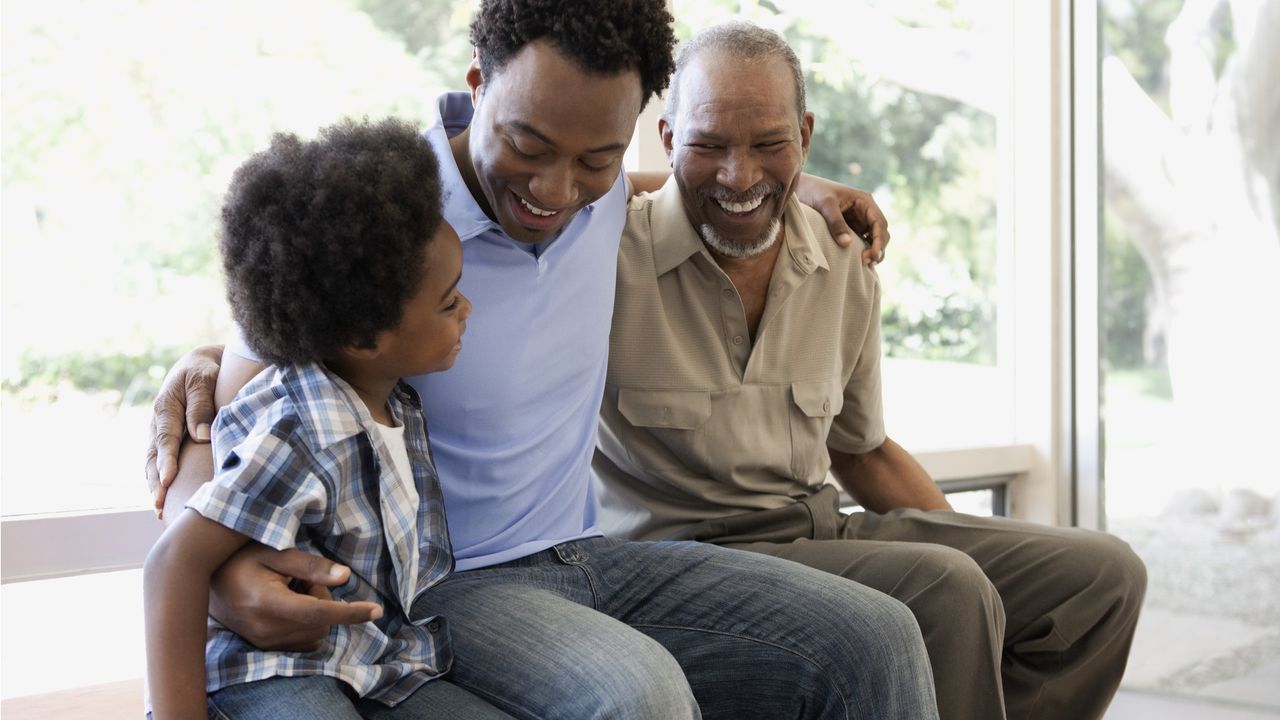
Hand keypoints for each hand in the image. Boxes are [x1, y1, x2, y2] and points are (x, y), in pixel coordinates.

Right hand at [145, 345, 223, 516]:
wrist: (202, 364)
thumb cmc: (205, 370)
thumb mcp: (203, 379)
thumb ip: (201, 405)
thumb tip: (201, 437)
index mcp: (165, 407)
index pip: (165, 438)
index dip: (166, 460)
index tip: (169, 480)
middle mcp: (158, 423)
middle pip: (152, 456)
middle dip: (155, 481)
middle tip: (159, 504)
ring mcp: (160, 432)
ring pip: (152, 463)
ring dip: (155, 485)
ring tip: (159, 510)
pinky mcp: (168, 439)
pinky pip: (160, 462)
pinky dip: (161, 480)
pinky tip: (166, 500)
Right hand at [209, 544, 382, 651]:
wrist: (204, 579)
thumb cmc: (242, 558)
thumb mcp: (276, 551)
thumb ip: (311, 565)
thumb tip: (345, 577)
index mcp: (267, 602)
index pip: (317, 613)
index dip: (350, 613)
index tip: (376, 611)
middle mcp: (264, 628)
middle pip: (319, 623)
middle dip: (321, 599)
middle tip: (298, 579)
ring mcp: (263, 641)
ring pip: (314, 633)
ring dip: (314, 612)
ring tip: (288, 590)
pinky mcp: (264, 647)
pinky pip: (303, 640)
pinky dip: (306, 624)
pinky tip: (286, 604)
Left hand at [795, 174, 890, 266]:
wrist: (799, 188)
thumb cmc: (814, 191)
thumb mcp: (825, 204)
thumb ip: (836, 223)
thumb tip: (847, 244)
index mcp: (864, 201)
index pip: (879, 223)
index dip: (879, 241)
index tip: (873, 255)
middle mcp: (865, 211)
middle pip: (880, 233)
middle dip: (877, 248)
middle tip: (867, 263)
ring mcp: (858, 220)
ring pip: (872, 239)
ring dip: (872, 251)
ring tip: (864, 265)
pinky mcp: (849, 227)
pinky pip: (860, 241)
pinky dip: (862, 250)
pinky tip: (859, 261)